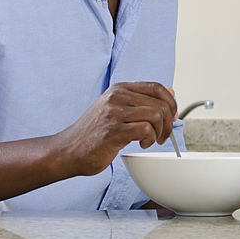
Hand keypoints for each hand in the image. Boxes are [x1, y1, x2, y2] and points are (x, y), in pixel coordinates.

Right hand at [52, 82, 176, 176]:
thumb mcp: (117, 109)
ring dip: (159, 132)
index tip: (172, 117)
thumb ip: (142, 100)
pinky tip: (142, 144)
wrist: (67, 151)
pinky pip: (145, 130)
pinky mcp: (113, 131)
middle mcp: (117, 96)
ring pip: (155, 115)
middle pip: (160, 103)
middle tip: (163, 136)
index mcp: (120, 88)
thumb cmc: (94, 133)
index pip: (157, 87)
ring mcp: (114, 112)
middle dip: (168, 122)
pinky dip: (150, 140)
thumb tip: (171, 92)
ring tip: (151, 140)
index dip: (170, 103)